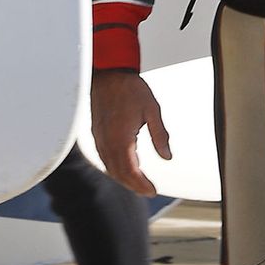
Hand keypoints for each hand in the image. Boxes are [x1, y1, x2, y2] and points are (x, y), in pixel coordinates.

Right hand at [91, 70, 171, 196]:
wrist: (108, 73)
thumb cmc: (130, 88)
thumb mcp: (152, 110)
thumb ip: (160, 135)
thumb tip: (167, 156)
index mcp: (122, 138)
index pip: (130, 171)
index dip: (141, 184)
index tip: (152, 191)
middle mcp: (107, 141)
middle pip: (119, 173)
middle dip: (133, 185)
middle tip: (147, 191)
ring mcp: (99, 138)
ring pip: (109, 167)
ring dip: (123, 178)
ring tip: (138, 182)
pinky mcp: (96, 133)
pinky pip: (104, 157)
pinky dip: (114, 167)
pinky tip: (124, 166)